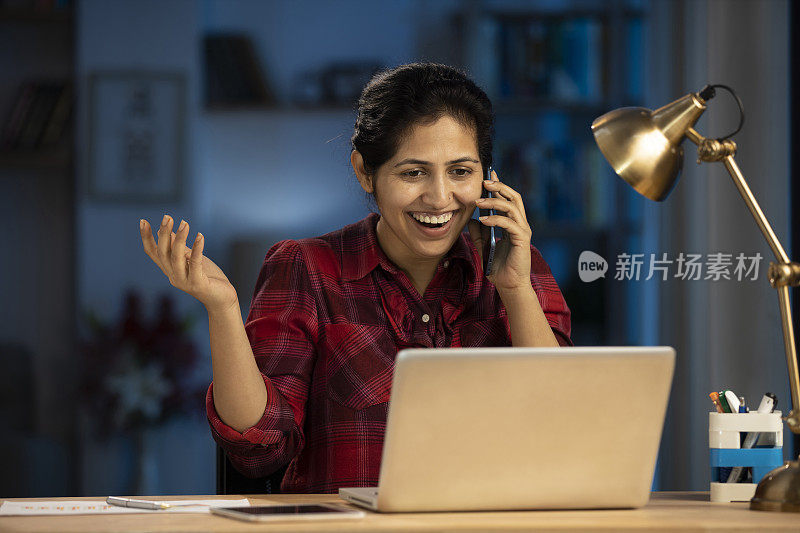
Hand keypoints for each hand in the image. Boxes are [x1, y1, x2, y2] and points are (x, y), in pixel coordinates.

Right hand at [139, 215, 238, 313]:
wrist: (222, 299)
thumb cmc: (208, 278)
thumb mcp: (192, 259)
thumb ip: (180, 248)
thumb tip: (169, 231)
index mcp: (170, 269)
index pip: (153, 253)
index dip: (146, 238)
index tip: (143, 221)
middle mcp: (173, 276)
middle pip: (163, 253)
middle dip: (163, 234)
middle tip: (167, 217)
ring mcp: (184, 281)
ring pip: (176, 258)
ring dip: (179, 239)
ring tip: (184, 223)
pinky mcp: (197, 284)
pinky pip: (195, 264)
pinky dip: (197, 249)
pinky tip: (200, 236)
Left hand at [468, 169, 531, 291]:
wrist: (508, 285)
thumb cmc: (498, 267)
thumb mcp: (483, 247)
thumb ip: (479, 233)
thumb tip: (472, 220)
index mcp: (513, 223)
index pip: (508, 199)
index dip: (499, 185)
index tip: (488, 175)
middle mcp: (520, 224)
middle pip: (514, 197)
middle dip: (499, 186)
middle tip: (484, 181)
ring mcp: (522, 230)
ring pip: (512, 206)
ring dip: (494, 202)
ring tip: (479, 202)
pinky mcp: (522, 239)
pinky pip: (509, 223)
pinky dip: (496, 219)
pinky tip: (483, 220)